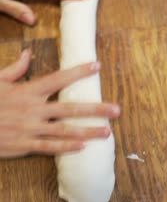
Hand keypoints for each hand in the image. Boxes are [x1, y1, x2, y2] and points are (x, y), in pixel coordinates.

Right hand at [0, 49, 119, 157]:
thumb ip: (14, 69)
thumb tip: (26, 53)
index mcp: (27, 91)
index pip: (58, 79)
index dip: (78, 72)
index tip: (96, 66)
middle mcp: (33, 110)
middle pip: (70, 108)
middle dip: (95, 109)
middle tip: (116, 109)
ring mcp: (30, 129)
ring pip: (65, 130)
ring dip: (88, 131)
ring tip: (107, 132)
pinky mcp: (25, 145)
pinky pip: (49, 147)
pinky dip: (66, 148)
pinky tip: (83, 147)